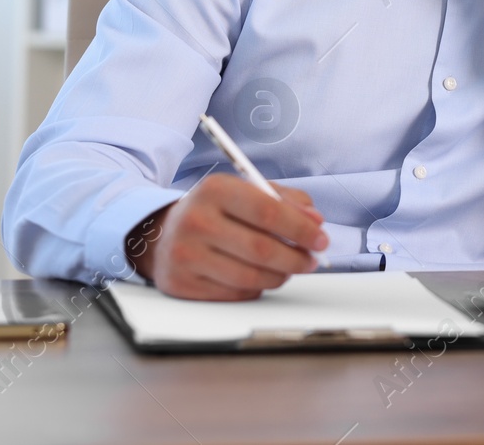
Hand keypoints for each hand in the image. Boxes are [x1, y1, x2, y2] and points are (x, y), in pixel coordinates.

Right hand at [126, 173, 328, 300]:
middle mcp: (196, 221)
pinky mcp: (182, 284)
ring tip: (288, 269)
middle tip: (311, 260)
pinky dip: (257, 288)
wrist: (161, 233)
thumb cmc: (214, 211)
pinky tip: (260, 277)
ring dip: (280, 276)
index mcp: (215, 190)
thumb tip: (316, 221)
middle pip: (261, 249)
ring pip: (251, 277)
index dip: (301, 229)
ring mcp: (185, 255)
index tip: (321, 239)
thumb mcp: (245, 192)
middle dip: (296, 258)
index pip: (268, 211)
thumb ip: (284, 200)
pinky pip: (235, 294)